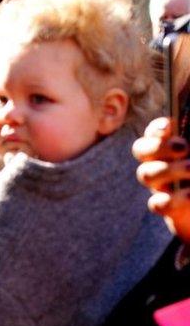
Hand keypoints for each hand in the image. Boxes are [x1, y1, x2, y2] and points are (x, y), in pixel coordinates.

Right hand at [135, 117, 189, 241]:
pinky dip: (173, 198)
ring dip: (169, 169)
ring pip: (146, 174)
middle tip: (183, 147)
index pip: (153, 132)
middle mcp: (160, 164)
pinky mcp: (168, 209)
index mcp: (170, 148)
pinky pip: (157, 204)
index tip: (168, 126)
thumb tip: (185, 116)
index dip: (157, 128)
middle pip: (141, 150)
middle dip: (158, 146)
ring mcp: (161, 187)